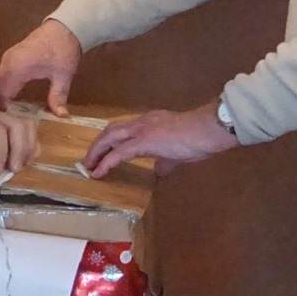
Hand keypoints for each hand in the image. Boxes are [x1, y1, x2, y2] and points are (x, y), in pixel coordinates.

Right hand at [0, 19, 83, 115]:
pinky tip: (15, 100)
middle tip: (11, 122)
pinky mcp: (11, 57)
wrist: (64, 27)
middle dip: (0, 105)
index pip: (0, 94)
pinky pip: (2, 76)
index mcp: (17, 67)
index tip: (11, 123)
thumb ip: (58, 97)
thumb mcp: (63, 76)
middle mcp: (8, 62)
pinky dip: (5, 88)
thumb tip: (62, 116)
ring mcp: (8, 58)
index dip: (2, 110)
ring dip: (2, 97)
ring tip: (13, 114)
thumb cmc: (63, 50)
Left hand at [82, 104, 238, 178]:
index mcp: (150, 122)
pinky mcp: (143, 141)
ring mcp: (141, 130)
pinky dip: (106, 163)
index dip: (111, 140)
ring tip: (88, 166)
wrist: (207, 129)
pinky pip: (118, 154)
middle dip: (98, 145)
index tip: (103, 153)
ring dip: (96, 152)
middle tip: (89, 161)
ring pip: (110, 138)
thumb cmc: (199, 138)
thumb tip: (160, 170)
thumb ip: (167, 159)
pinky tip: (99, 173)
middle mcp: (142, 122)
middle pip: (111, 130)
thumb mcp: (179, 151)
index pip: (124, 129)